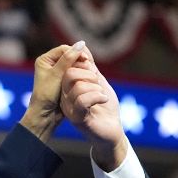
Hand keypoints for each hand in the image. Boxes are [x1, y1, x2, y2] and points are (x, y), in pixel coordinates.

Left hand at [19, 41, 85, 141]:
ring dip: (82, 66)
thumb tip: (81, 43)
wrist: (45, 115)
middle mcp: (50, 64)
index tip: (86, 59)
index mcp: (45, 60)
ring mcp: (57, 73)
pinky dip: (81, 73)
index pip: (64, 49)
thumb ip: (68, 59)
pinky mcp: (64, 81)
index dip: (76, 52)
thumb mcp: (57, 75)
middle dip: (80, 59)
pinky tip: (88, 77)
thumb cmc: (47, 95)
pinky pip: (75, 73)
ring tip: (90, 72)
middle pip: (69, 55)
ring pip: (73, 64)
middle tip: (90, 65)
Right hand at [60, 47, 127, 170]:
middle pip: (70, 73)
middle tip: (98, 82)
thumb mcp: (99, 82)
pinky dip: (97, 96)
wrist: (113, 131)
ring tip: (102, 94)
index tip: (94, 67)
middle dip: (89, 73)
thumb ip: (91, 67)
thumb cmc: (106, 108)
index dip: (82, 61)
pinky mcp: (77, 119)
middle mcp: (65, 98)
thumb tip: (83, 46)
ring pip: (78, 86)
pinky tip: (104, 99)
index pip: (69, 66)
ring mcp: (70, 108)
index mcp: (68, 88)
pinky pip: (83, 100)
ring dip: (96, 87)